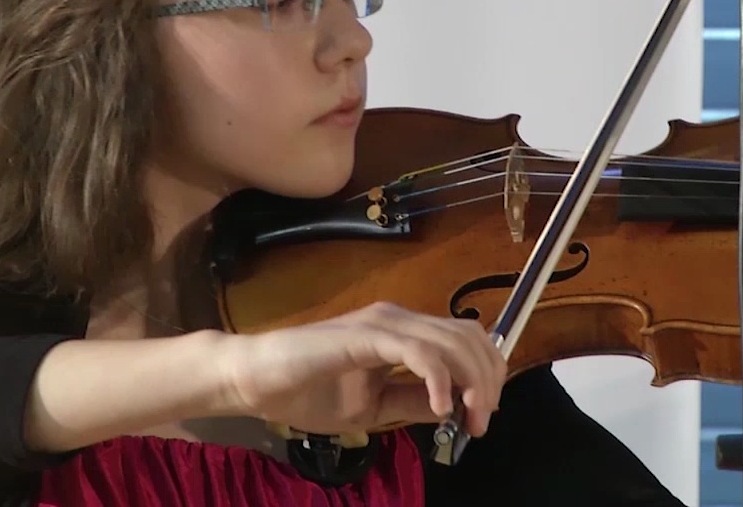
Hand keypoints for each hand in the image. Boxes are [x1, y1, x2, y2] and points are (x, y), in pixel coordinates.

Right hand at [217, 301, 505, 437]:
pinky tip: (441, 407)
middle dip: (487, 381)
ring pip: (451, 341)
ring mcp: (383, 323)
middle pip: (468, 337)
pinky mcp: (366, 335)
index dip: (486, 375)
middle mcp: (399, 319)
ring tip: (466, 418)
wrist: (255, 379)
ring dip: (470, 382)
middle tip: (480, 423)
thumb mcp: (374, 407)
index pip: (465, 339)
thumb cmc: (307, 391)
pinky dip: (439, 379)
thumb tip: (454, 408)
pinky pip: (418, 352)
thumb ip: (412, 402)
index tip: (481, 418)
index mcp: (403, 333)